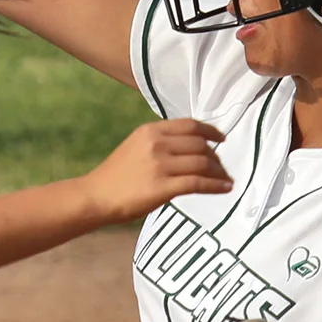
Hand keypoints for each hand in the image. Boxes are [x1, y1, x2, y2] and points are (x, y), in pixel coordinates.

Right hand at [80, 119, 228, 221]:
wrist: (95, 196)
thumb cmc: (115, 175)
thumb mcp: (135, 146)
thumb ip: (160, 142)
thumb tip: (192, 148)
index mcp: (150, 130)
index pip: (190, 125)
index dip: (211, 131)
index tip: (221, 139)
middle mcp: (157, 144)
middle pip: (200, 144)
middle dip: (216, 156)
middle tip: (221, 167)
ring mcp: (160, 165)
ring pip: (203, 163)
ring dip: (219, 172)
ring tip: (225, 179)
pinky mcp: (163, 187)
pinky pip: (198, 183)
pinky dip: (216, 185)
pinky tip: (224, 188)